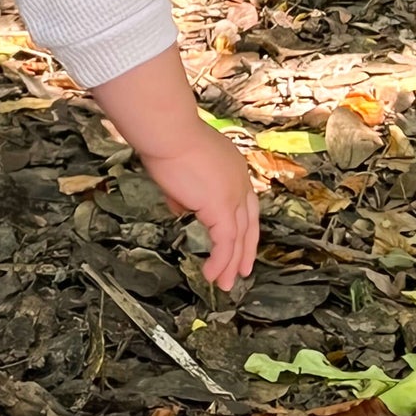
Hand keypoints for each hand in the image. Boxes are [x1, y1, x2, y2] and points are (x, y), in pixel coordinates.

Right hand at [140, 125, 258, 291]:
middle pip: (248, 223)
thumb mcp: (178, 167)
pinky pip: (225, 243)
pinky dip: (220, 261)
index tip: (238, 241)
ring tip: (223, 283)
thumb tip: (180, 208)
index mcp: (233, 168)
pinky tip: (212, 274)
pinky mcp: (223, 209)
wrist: (168, 131)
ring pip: (238, 237)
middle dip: (245, 250)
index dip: (242, 224)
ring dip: (231, 263)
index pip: (244, 203)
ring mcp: (234, 196)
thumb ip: (183, 190)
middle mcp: (240, 182)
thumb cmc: (167, 139)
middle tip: (241, 272)